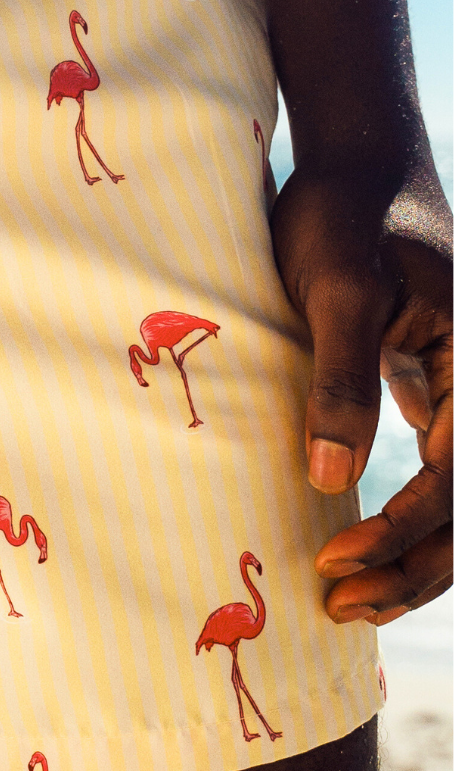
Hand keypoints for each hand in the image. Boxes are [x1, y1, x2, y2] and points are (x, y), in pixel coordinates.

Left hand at [270, 165, 451, 626]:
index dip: (402, 531)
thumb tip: (333, 479)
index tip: (337, 563)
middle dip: (416, 566)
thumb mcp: (335, 289)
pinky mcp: (432, 379)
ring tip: (351, 593)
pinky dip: (408, 508)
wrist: (356, 163)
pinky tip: (366, 536)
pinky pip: (437, 459)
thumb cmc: (343, 215)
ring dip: (415, 549)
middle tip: (342, 607)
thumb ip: (343, 378)